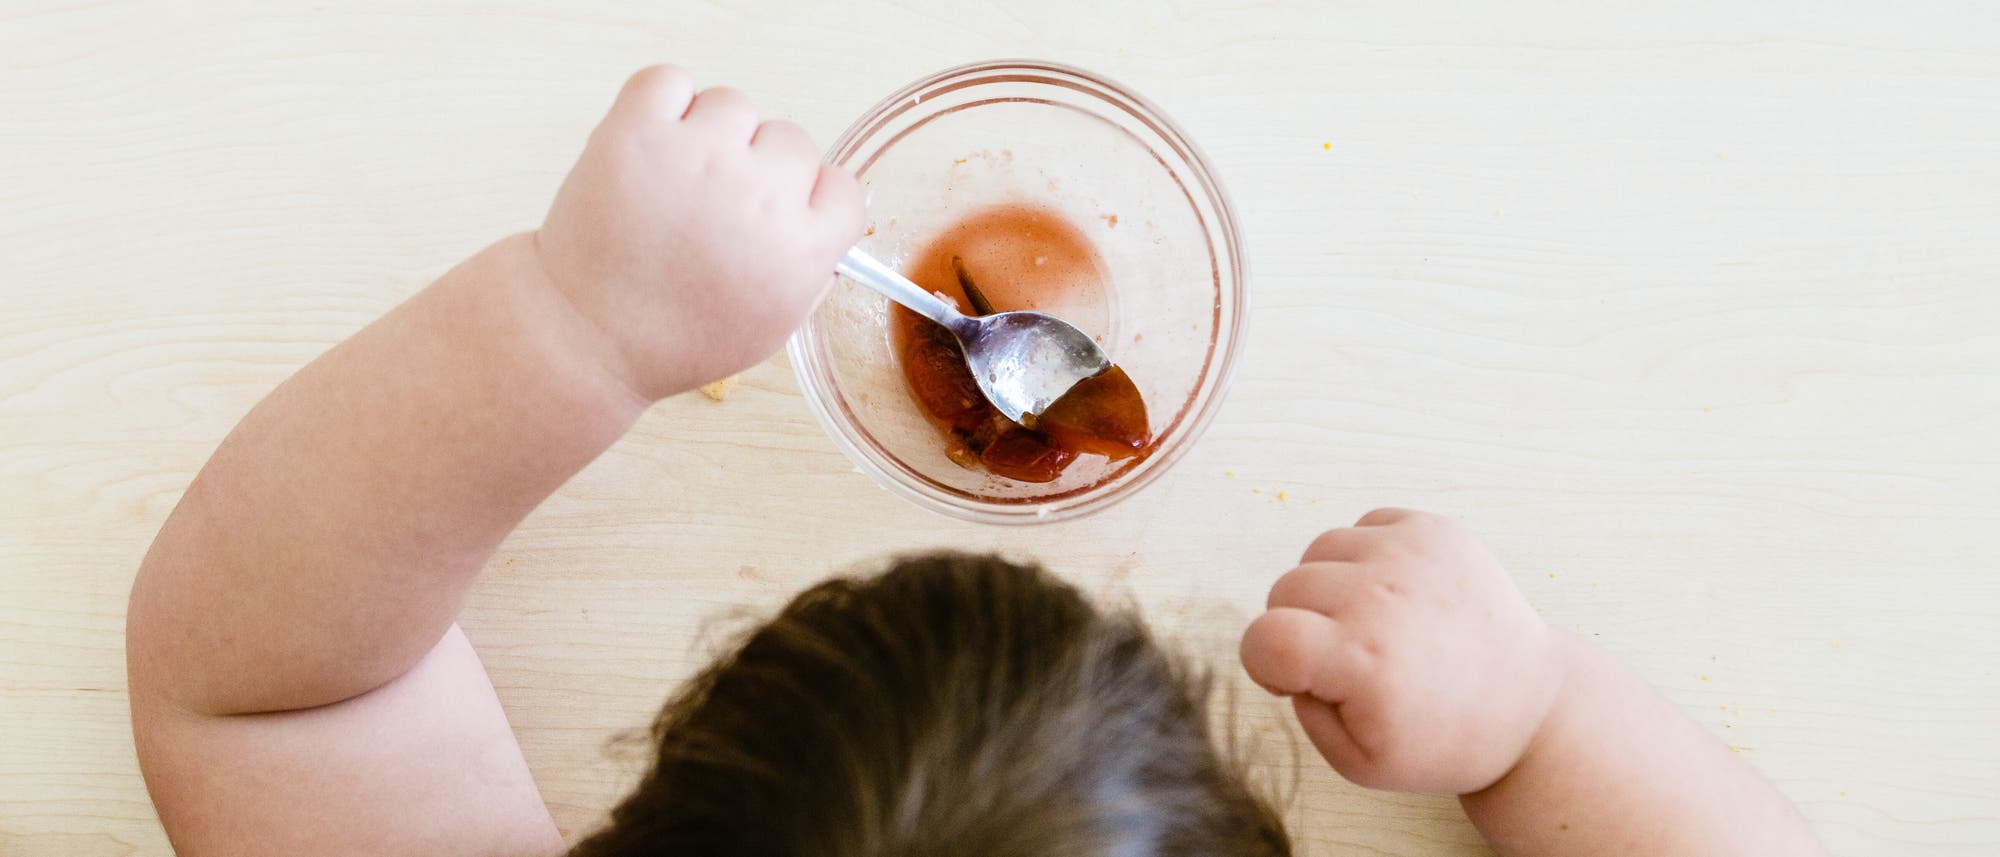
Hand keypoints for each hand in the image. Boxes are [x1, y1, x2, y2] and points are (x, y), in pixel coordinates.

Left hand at [534, 65, 864, 399]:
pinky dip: (663, 103)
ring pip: (734, 106)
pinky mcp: (638, 130)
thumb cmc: (677, 338)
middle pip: (791, 140)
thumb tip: (824, 221)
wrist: (588, 337)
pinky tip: (653, 146)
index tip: (781, 213)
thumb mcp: (772, 327)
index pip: (842, 188)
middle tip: (716, 205)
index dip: (809, 200)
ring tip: (676, 180)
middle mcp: (758, 195)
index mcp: (801, 248)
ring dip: (711, 133)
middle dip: (759, 168)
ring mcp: (698, 156)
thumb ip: (811, 271)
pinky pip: (671, 80)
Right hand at [1239, 509, 1564, 793]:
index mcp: (1363, 662)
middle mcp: (1384, 597)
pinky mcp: (1434, 530)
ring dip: (1329, 587)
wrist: (1527, 703)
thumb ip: (1303, 709)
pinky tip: (1395, 596)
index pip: (1264, 638)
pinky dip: (1365, 559)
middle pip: (1284, 588)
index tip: (1290, 678)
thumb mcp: (1358, 762)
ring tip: (1371, 623)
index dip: (1263, 663)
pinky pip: (1361, 527)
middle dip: (1297, 626)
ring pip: (1317, 550)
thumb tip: (1285, 654)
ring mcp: (1411, 554)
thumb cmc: (1442, 739)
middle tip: (1343, 658)